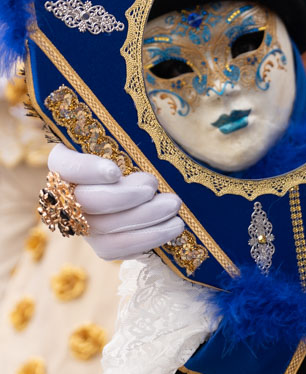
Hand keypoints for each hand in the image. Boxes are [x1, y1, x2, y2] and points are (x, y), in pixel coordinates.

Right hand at [47, 144, 183, 259]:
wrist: (153, 183)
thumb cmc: (141, 150)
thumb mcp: (133, 138)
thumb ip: (133, 135)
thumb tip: (155, 124)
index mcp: (68, 161)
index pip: (65, 165)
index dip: (87, 170)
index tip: (114, 171)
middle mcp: (69, 195)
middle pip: (86, 201)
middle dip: (123, 196)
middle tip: (153, 186)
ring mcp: (83, 222)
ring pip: (103, 228)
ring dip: (143, 218)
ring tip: (173, 206)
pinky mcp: (100, 242)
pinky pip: (115, 249)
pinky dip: (146, 239)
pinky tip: (170, 228)